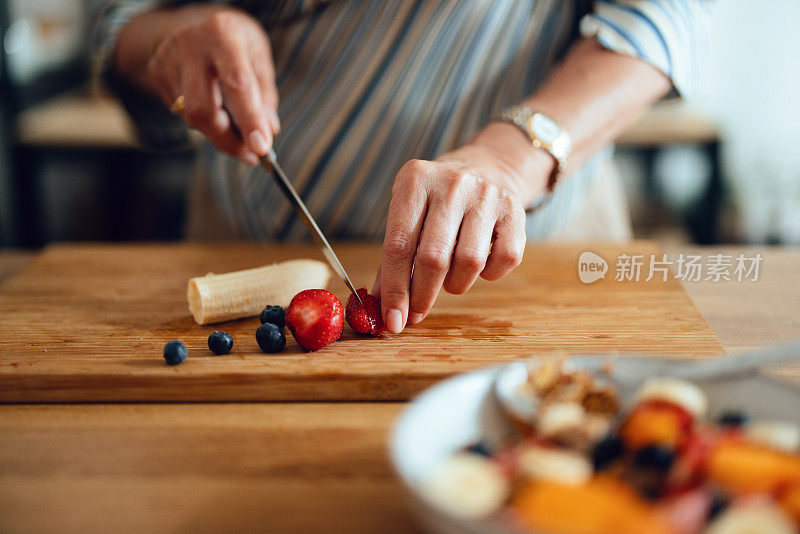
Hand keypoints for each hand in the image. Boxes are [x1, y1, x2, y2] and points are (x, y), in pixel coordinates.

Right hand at [135, 5, 278, 163]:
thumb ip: (264, 94)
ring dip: (218, 131)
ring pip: (191, 116)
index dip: (249, 120)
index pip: (237, 84)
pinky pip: (182, 112)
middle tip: (249, 155)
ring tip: (234, 124)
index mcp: (223, 34)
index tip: (261, 149)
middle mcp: (190, 44)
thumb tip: (267, 131)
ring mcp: (167, 58)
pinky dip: (203, 119)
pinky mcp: (156, 72)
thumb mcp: (259, 55)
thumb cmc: (236, 41)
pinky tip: (211, 101)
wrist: (196, 19)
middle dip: (227, 140)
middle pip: (203, 110)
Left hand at [376, 123, 551, 333]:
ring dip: (456, 285)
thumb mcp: (408, 214)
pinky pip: (504, 261)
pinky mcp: (515, 211)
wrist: (489, 167)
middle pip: (433, 258)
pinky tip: (479, 266)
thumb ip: (393, 259)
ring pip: (469, 262)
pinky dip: (489, 275)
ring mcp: (486, 195)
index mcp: (415, 180)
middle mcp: (451, 183)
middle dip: (422, 296)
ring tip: (450, 278)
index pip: (398, 246)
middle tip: (416, 313)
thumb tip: (383, 308)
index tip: (393, 321)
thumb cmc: (437, 202)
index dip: (394, 290)